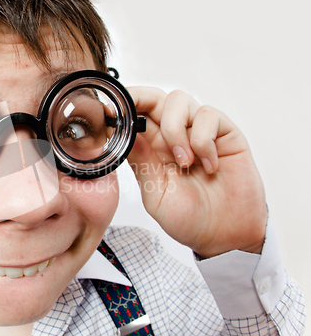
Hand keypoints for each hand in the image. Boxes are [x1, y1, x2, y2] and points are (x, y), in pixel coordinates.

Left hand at [127, 87, 267, 257]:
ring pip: (179, 101)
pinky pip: (208, 115)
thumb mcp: (157, 195)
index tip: (110, 113)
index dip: (123, 107)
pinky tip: (209, 164)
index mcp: (152, 149)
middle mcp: (175, 135)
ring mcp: (200, 132)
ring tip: (185, 162)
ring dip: (175, 130)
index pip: (135, 115)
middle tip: (140, 123)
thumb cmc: (190, 220)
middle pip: (155, 98)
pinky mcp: (225, 134)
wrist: (225, 236)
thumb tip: (125, 136)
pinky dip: (204, 140)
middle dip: (142, 101)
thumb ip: (142, 164)